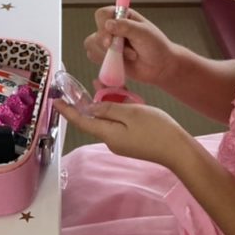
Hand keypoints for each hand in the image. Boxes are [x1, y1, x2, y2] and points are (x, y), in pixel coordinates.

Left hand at [55, 98, 194, 170]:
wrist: (179, 150)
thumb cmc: (156, 129)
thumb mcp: (131, 112)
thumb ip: (109, 108)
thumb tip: (91, 107)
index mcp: (108, 134)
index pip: (82, 121)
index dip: (68, 110)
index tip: (56, 101)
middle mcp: (112, 140)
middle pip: (95, 119)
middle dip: (89, 102)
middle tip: (85, 84)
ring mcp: (122, 142)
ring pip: (108, 119)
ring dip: (105, 103)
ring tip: (104, 84)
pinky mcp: (132, 141)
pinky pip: (119, 123)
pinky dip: (117, 109)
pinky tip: (122, 97)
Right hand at [84, 6, 179, 87]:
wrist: (160, 67)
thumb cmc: (156, 46)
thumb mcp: (144, 33)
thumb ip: (126, 27)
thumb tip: (108, 24)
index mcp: (121, 16)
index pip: (102, 15)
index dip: (103, 26)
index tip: (111, 39)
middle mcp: (112, 28)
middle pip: (96, 32)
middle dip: (109, 45)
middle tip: (128, 52)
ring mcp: (108, 42)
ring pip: (92, 45)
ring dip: (109, 55)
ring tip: (129, 56)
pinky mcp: (106, 56)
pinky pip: (94, 57)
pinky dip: (105, 62)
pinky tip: (121, 63)